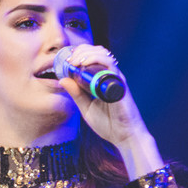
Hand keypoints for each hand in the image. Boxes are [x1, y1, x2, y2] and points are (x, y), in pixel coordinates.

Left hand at [58, 44, 162, 178]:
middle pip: (97, 51)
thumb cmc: (108, 124)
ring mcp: (115, 79)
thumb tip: (62, 79)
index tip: (66, 61)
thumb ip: (75, 94)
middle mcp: (109, 76)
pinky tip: (85, 64)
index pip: (92, 58)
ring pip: (103, 54)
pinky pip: (110, 65)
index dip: (78, 54)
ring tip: (75, 61)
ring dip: (86, 53)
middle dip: (80, 51)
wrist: (124, 136)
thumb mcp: (85, 108)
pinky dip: (96, 60)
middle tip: (69, 60)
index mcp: (101, 80)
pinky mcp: (120, 83)